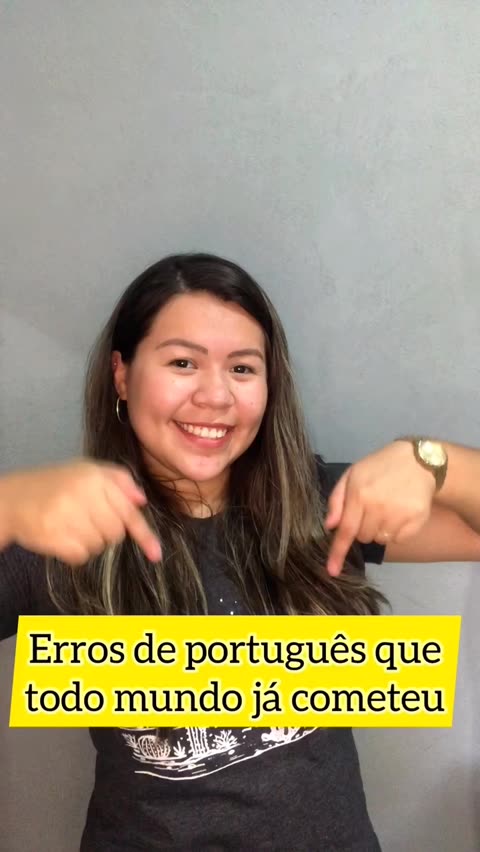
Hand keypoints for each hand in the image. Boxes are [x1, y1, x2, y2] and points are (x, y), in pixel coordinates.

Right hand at [1, 460, 161, 564]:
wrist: (14, 498)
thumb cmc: (56, 484)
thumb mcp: (87, 470)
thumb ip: (119, 479)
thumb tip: (142, 500)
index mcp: (95, 477)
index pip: (128, 511)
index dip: (143, 533)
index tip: (155, 553)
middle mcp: (83, 494)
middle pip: (116, 532)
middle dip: (107, 533)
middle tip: (88, 522)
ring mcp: (67, 516)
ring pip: (99, 546)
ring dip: (90, 542)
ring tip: (73, 526)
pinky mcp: (54, 537)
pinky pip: (81, 556)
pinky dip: (75, 553)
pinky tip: (64, 538)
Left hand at [324, 442, 435, 575]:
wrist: (418, 461)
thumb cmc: (379, 467)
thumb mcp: (352, 475)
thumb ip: (337, 500)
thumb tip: (330, 526)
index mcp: (359, 494)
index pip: (346, 531)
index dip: (338, 553)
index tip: (332, 571)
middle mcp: (378, 507)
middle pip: (363, 538)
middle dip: (363, 528)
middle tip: (372, 508)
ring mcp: (398, 515)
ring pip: (380, 540)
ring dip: (380, 530)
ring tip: (387, 508)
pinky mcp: (416, 521)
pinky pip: (398, 539)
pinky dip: (397, 531)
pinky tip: (401, 512)